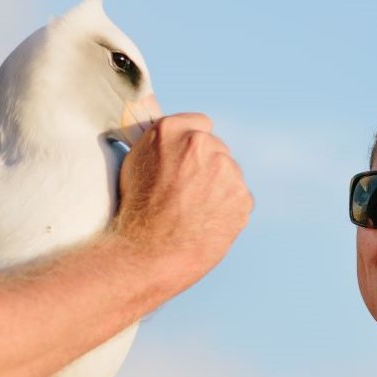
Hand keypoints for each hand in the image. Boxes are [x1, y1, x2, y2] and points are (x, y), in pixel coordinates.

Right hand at [115, 113, 251, 280]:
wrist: (148, 253)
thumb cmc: (136, 211)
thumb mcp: (135, 163)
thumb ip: (161, 144)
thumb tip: (176, 138)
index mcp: (171, 130)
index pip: (200, 123)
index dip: (192, 145)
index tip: (185, 161)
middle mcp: (201, 143)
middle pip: (217, 148)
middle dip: (206, 166)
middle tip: (187, 192)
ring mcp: (225, 169)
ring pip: (229, 173)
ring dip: (218, 187)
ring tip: (194, 211)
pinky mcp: (242, 196)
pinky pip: (238, 197)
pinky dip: (228, 208)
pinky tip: (207, 221)